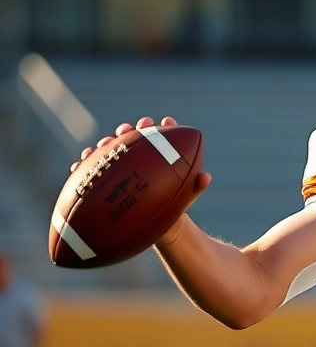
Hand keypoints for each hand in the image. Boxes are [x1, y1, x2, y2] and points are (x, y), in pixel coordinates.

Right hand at [70, 116, 212, 244]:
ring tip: (104, 144)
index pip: (163, 136)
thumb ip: (196, 186)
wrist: (157, 223)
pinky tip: (79, 164)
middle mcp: (139, 156)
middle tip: (129, 129)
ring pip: (111, 149)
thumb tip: (206, 177)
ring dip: (106, 143)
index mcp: (160, 155)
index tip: (166, 122)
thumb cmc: (175, 205)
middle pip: (134, 137)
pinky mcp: (105, 178)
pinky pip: (91, 169)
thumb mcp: (187, 196)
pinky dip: (85, 164)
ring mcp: (121, 165)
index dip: (164, 126)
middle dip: (130, 130)